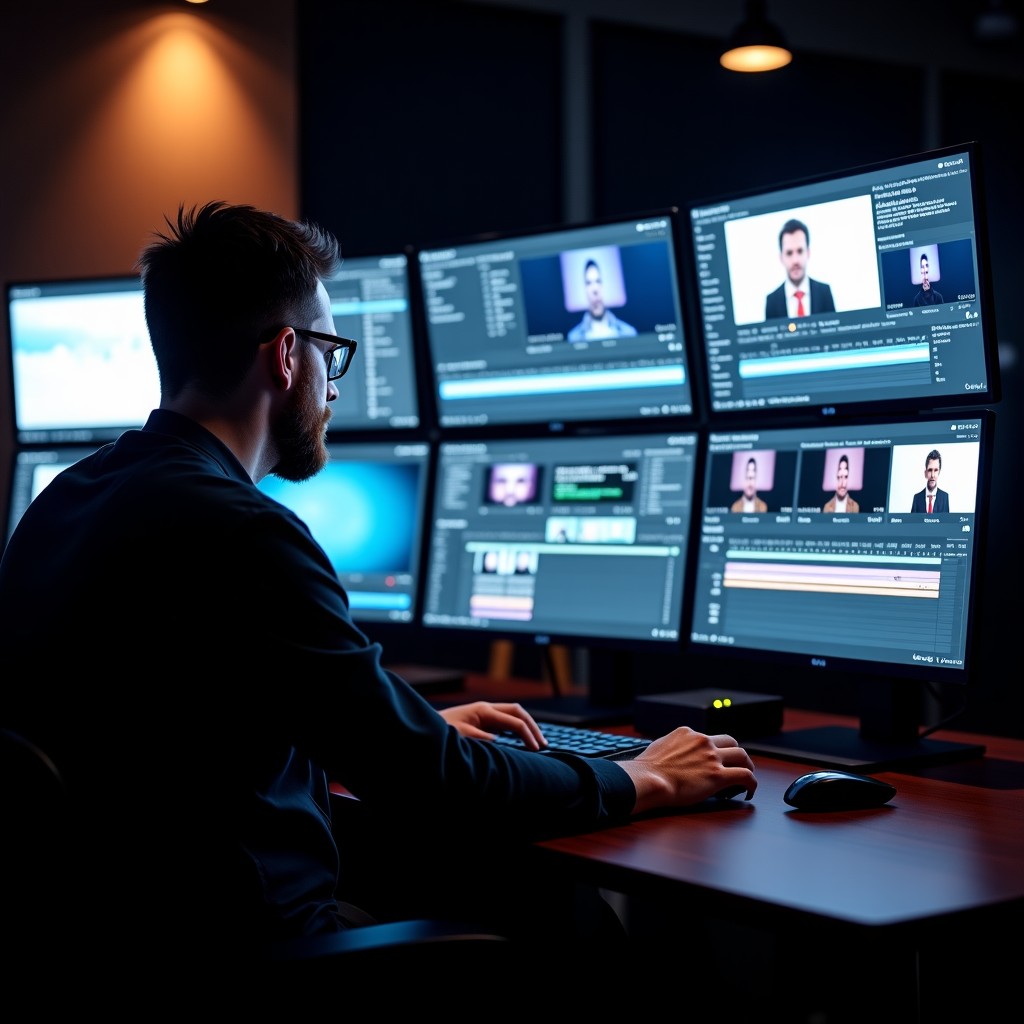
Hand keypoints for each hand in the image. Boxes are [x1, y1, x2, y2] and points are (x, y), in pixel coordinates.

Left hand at [439, 701, 546, 751]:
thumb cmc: (442, 731)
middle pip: (518, 712)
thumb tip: (499, 741)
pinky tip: (522, 740)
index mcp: (484, 710)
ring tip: (537, 742)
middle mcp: (487, 709)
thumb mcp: (461, 737)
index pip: (513, 721)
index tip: (536, 749)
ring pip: (513, 714)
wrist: (427, 727)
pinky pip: (506, 721)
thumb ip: (481, 738)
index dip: (527, 734)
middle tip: (543, 743)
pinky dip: (517, 729)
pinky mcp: (483, 720)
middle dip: (532, 726)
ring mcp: (486, 713)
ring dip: (526, 726)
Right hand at [617, 727, 756, 813]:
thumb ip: (671, 746)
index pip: (709, 738)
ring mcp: (712, 757)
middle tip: (737, 765)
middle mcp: (702, 741)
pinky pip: (745, 776)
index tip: (716, 760)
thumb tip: (672, 753)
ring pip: (742, 755)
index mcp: (688, 733)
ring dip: (747, 766)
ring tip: (746, 778)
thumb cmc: (648, 769)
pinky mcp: (718, 775)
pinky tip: (749, 791)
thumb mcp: (659, 747)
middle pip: (730, 741)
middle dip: (735, 753)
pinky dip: (751, 783)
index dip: (715, 750)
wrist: (648, 780)